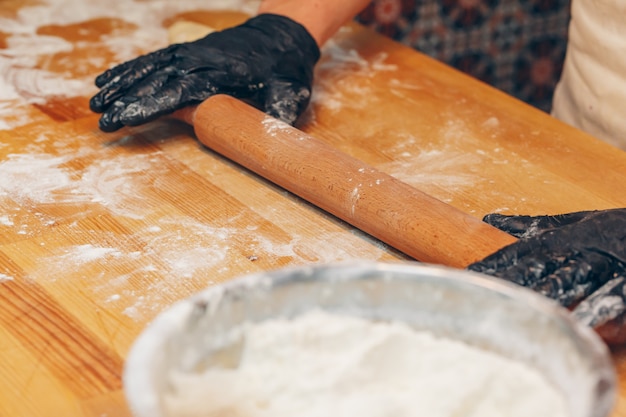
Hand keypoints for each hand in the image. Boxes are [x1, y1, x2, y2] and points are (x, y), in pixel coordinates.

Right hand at [89, 14, 319, 131]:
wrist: (281, 36)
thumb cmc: (284, 70)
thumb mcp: (289, 93)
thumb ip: (278, 115)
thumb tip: (273, 141)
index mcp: (217, 74)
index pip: (175, 92)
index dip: (148, 106)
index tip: (123, 119)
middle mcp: (197, 61)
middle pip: (154, 82)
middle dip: (126, 102)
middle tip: (101, 122)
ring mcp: (189, 54)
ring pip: (147, 69)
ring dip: (120, 85)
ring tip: (95, 104)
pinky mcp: (186, 53)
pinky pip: (151, 61)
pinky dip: (128, 70)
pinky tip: (107, 79)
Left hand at [468, 208, 625, 343]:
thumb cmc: (615, 227)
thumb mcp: (576, 221)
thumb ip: (536, 224)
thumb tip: (493, 218)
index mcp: (564, 237)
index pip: (522, 250)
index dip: (497, 261)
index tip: (470, 273)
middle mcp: (578, 250)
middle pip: (537, 268)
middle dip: (509, 281)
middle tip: (482, 295)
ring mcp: (603, 266)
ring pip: (566, 281)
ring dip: (541, 295)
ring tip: (518, 309)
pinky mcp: (625, 283)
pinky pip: (609, 297)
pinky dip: (594, 309)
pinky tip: (577, 324)